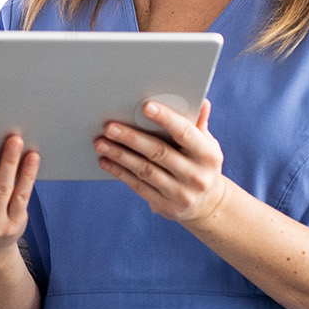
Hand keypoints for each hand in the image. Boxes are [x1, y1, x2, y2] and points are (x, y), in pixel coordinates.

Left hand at [95, 99, 230, 224]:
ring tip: (101, 143)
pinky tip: (106, 161)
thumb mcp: (207, 145)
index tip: (146, 106)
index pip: (185, 133)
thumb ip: (199, 124)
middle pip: (159, 152)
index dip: (166, 119)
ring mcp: (181, 194)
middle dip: (132, 138)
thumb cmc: (201, 164)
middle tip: (109, 127)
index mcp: (208, 155)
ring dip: (120, 155)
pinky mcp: (165, 206)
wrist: (208, 204)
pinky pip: (138, 186)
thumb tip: (202, 102)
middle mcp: (196, 176)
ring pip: (145, 170)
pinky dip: (120, 172)